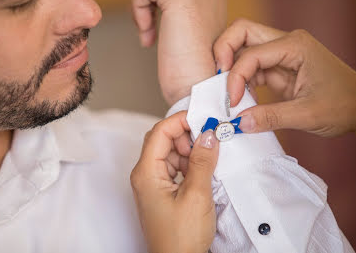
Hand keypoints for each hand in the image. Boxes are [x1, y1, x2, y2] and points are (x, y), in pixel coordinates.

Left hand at [131, 111, 218, 252]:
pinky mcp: (163, 192)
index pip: (159, 132)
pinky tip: (204, 169)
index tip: (203, 117)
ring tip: (210, 156)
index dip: (180, 121)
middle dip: (187, 136)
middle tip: (210, 138)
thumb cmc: (180, 238)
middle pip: (163, 141)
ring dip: (190, 151)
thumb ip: (202, 162)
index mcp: (146, 173)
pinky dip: (190, 164)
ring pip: (171, 154)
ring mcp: (153, 184)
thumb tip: (208, 135)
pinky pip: (175, 168)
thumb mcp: (196, 195)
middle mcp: (145, 175)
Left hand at [132, 0, 226, 104]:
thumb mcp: (188, 27)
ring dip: (141, 9)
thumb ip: (179, 7)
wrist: (197, 87)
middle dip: (147, 3)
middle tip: (150, 33)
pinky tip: (149, 37)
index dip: (155, 4)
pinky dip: (138, 13)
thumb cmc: (191, 67)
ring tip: (150, 36)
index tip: (157, 33)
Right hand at [213, 19, 355, 146]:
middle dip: (223, 52)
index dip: (235, 76)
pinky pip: (250, 67)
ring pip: (243, 49)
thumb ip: (270, 117)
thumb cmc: (343, 105)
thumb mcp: (307, 114)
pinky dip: (240, 81)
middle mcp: (286, 43)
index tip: (232, 102)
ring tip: (227, 94)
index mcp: (295, 46)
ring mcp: (281, 54)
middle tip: (216, 78)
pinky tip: (240, 98)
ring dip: (231, 69)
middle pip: (242, 33)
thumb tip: (238, 123)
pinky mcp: (278, 68)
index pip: (252, 52)